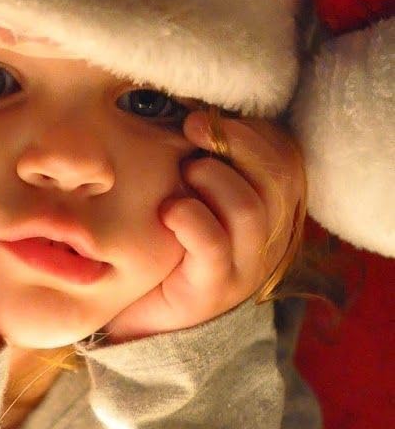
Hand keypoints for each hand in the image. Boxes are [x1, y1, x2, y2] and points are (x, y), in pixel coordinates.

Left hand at [102, 111, 305, 342]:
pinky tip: (167, 210)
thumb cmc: (165, 247)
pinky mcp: (213, 290)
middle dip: (234, 140)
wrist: (139, 319)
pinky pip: (212, 243)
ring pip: (250, 207)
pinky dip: (188, 216)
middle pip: (278, 175)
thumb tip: (195, 109)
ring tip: (183, 176)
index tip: (209, 116)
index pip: (288, 158)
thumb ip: (206, 162)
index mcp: (273, 212)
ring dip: (212, 178)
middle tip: (190, 129)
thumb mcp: (192, 197)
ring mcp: (246, 268)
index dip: (254, 129)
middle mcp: (269, 240)